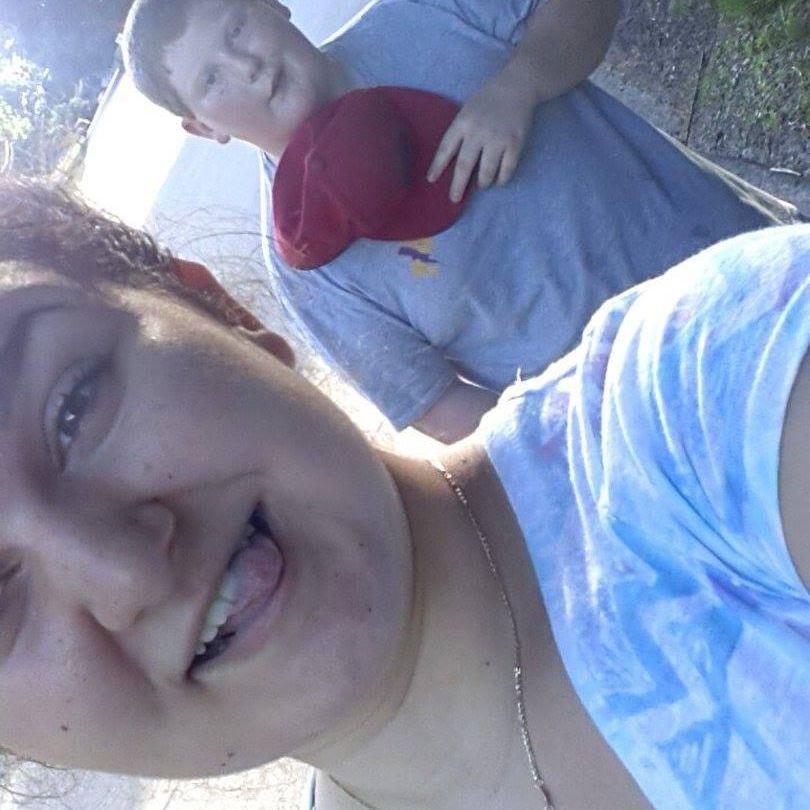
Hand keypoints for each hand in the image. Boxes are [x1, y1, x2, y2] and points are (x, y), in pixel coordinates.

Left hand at [427, 70, 537, 201]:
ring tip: (482, 184)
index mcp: (463, 122)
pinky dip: (501, 179)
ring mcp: (497, 138)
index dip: (437, 166)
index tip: (431, 180)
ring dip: (483, 183)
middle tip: (454, 199)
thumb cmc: (488, 100)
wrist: (517, 85)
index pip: (446, 148)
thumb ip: (460, 132)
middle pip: (464, 165)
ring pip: (486, 172)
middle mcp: (478, 132)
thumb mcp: (467, 110)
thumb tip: (451, 161)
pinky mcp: (515, 143)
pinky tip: (499, 180)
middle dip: (458, 186)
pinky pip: (506, 170)